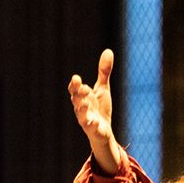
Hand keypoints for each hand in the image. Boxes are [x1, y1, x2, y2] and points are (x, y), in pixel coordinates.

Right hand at [68, 49, 120, 172]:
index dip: (74, 85)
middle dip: (79, 94)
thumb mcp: (103, 89)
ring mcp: (86, 120)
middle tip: (83, 88)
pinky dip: (93, 125)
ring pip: (81, 114)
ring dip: (82, 109)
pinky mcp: (94, 130)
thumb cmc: (99, 109)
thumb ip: (103, 72)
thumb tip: (108, 51)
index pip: (75, 90)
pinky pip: (92, 128)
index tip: (76, 79)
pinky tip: (96, 122)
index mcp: (82, 98)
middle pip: (77, 100)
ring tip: (86, 103)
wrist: (103, 131)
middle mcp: (81, 108)